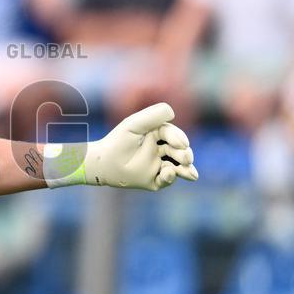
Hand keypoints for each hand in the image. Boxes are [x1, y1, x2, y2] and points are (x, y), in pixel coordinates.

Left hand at [44, 103, 197, 190]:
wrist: (102, 162)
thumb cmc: (118, 141)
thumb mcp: (134, 125)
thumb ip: (152, 116)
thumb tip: (173, 112)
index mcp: (157, 134)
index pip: (172, 135)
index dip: (179, 138)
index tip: (182, 143)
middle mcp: (159, 150)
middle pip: (178, 151)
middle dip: (184, 155)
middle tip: (186, 158)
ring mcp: (157, 166)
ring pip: (177, 167)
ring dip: (185, 169)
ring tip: (191, 174)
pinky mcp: (153, 180)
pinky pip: (165, 181)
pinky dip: (169, 178)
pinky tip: (168, 174)